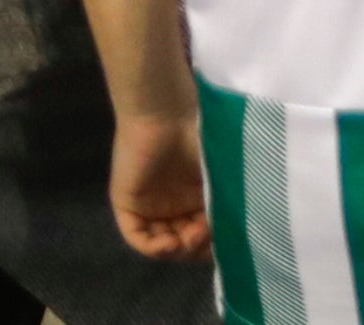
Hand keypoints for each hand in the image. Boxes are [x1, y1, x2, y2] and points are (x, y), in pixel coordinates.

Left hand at [109, 108, 214, 263]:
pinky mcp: (127, 202)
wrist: (167, 113)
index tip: (226, 239)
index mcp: (196, 196)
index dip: (215, 245)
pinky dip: (154, 248)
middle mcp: (173, 203)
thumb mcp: (223, 178)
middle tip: (207, 235)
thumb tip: (236, 239)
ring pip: (163, 243)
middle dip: (198, 248)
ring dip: (179, 250)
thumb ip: (227, 207)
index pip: (204, 236)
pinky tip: (170, 243)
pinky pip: (137, 236)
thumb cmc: (200, 137)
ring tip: (189, 238)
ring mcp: (150, 204)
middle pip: (184, 243)